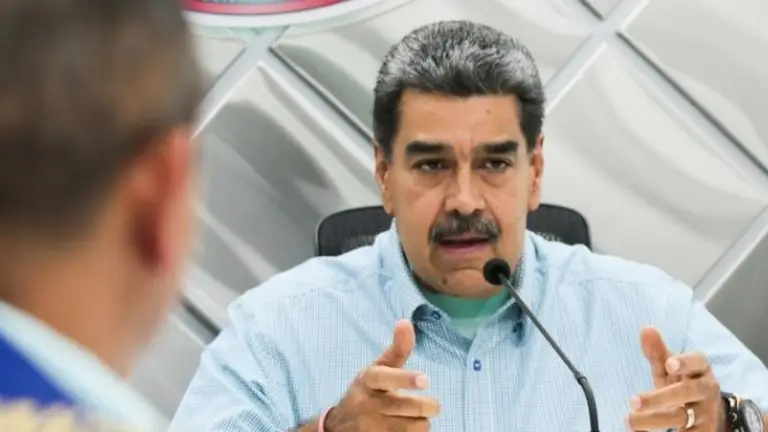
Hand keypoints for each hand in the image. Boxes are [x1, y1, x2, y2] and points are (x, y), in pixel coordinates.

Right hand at [323, 319, 440, 431]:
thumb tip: (406, 321)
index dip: (406, 379)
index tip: (425, 380)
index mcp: (368, 380)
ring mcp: (371, 428)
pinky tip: (404, 429)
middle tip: (432, 405)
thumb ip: (396, 349)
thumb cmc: (368, 392)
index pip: (385, 378)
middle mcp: (367, 404)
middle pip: (412, 406)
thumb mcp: (377, 370)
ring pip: (416, 426)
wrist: (339, 427)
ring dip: (421, 422)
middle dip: (429, 406)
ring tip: (411, 417)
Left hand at [627, 327, 724, 430]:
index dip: (684, 362)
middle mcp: (706, 390)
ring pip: (682, 417)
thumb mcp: (671, 369)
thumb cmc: (684, 383)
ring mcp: (705, 413)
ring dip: (654, 420)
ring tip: (629, 420)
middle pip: (687, 392)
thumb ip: (658, 352)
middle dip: (660, 398)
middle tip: (633, 401)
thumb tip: (646, 329)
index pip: (697, 362)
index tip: (668, 364)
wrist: (708, 414)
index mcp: (700, 369)